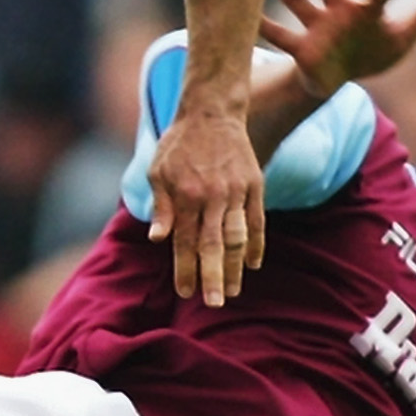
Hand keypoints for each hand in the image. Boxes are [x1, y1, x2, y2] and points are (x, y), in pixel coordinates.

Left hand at [146, 105, 263, 309]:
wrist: (212, 111)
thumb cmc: (178, 143)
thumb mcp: (158, 170)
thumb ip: (161, 206)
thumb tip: (157, 239)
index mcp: (186, 195)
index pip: (184, 241)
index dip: (185, 268)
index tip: (185, 292)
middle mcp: (212, 197)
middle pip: (213, 245)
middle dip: (213, 277)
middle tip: (214, 304)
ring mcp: (236, 191)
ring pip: (237, 237)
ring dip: (236, 267)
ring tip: (233, 291)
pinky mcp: (255, 184)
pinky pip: (257, 220)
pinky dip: (257, 243)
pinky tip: (253, 264)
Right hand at [260, 0, 415, 98]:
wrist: (343, 78)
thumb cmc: (374, 50)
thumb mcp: (407, 34)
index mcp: (360, 10)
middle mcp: (333, 13)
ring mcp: (315, 31)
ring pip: (293, 2)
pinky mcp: (302, 53)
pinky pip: (279, 39)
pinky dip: (262, 29)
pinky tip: (242, 15)